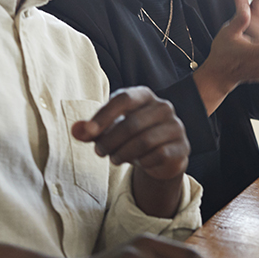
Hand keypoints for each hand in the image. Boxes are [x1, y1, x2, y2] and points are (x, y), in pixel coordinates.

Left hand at [71, 87, 188, 181]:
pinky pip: (158, 156)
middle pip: (132, 124)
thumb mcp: (108, 131)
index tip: (89, 132)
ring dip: (123, 154)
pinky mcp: (182, 147)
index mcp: (144, 95)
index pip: (124, 99)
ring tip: (114, 158)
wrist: (161, 156)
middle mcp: (163, 107)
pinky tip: (137, 162)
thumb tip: (76, 130)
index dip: (104, 115)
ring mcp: (175, 126)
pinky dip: (142, 162)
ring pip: (144, 141)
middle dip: (110, 141)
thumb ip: (91, 130)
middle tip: (99, 152)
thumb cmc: (131, 137)